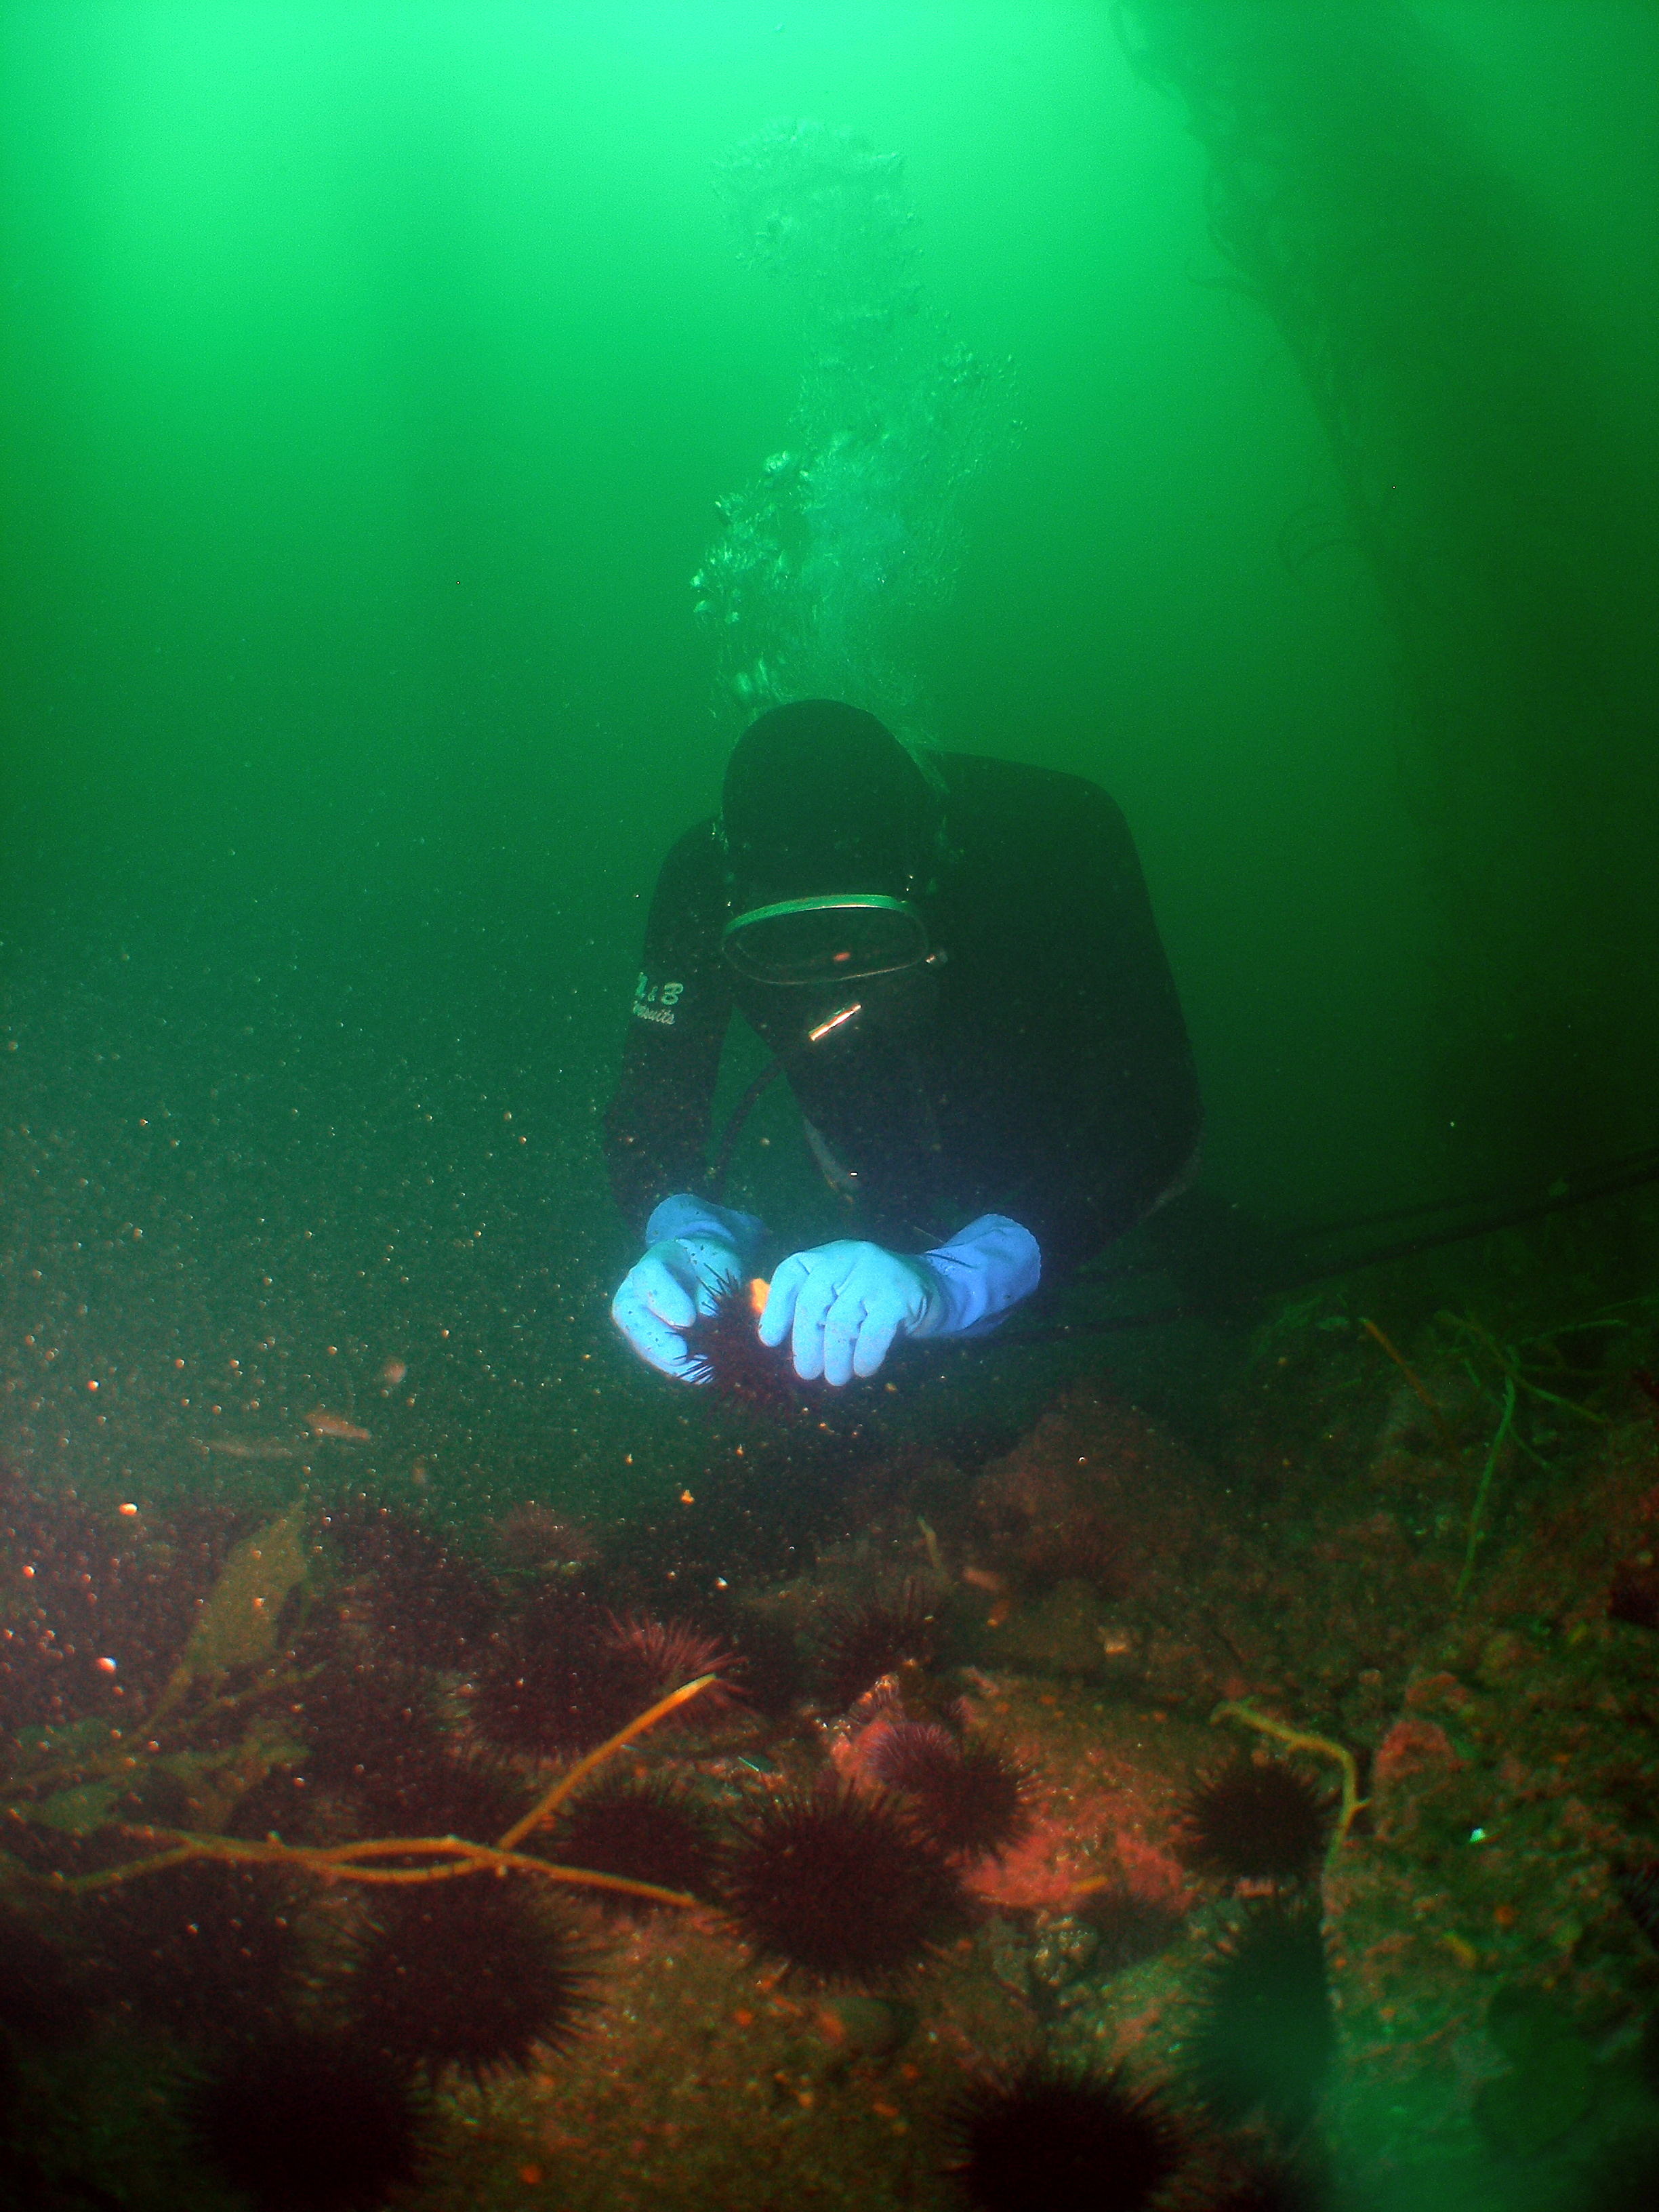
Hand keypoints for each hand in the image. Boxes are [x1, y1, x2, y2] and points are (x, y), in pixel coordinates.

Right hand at [612, 1234, 742, 1382]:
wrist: (706, 1276)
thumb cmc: (711, 1264)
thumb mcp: (721, 1261)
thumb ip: (714, 1282)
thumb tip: (707, 1314)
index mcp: (653, 1263)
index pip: (648, 1276)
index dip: (665, 1298)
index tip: (688, 1319)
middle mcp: (635, 1292)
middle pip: (629, 1315)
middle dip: (653, 1339)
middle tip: (680, 1354)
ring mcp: (638, 1321)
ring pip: (641, 1344)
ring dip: (668, 1361)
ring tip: (698, 1369)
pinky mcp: (649, 1345)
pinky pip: (658, 1361)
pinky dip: (680, 1370)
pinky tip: (703, 1376)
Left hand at [759, 1240, 942, 1385]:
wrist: (938, 1289)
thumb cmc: (877, 1300)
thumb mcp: (843, 1295)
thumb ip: (813, 1309)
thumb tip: (770, 1338)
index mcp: (828, 1256)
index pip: (792, 1273)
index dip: (776, 1307)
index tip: (770, 1341)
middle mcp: (849, 1257)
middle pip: (812, 1301)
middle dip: (805, 1342)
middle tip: (806, 1372)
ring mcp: (876, 1273)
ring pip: (841, 1321)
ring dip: (835, 1357)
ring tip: (836, 1378)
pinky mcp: (900, 1294)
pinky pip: (873, 1332)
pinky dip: (865, 1355)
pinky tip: (863, 1369)